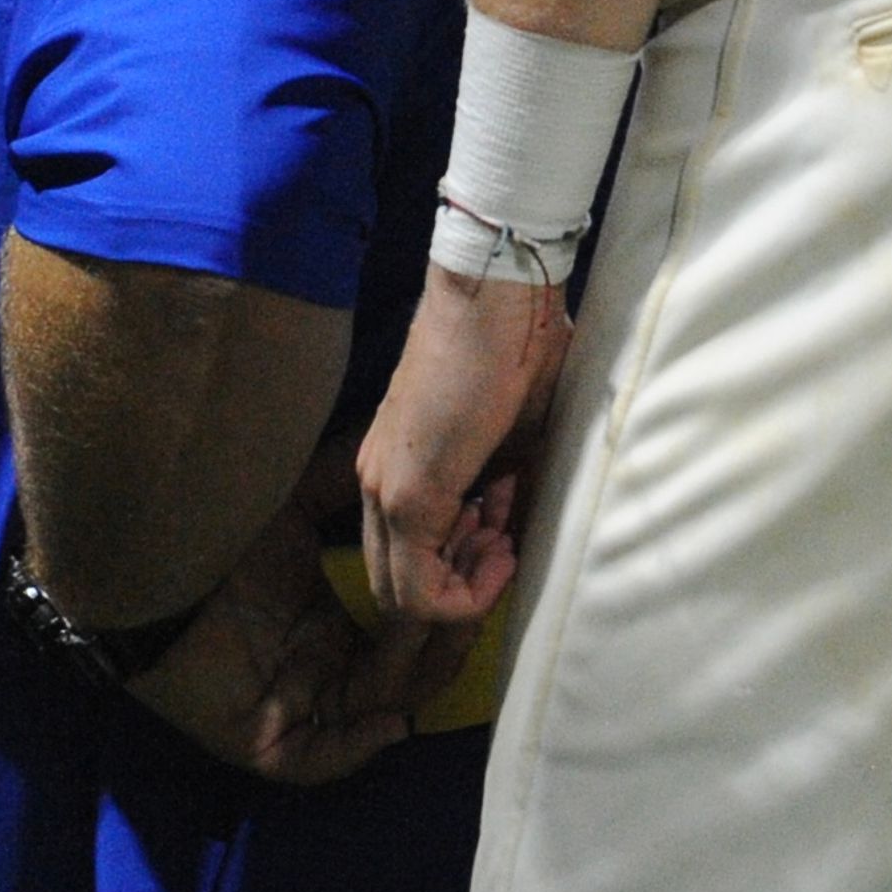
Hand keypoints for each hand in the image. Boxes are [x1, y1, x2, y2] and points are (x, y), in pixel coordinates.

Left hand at [127, 450, 478, 785]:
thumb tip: (408, 446)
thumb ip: (349, 478)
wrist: (143, 568)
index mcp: (337, 621)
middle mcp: (324, 669)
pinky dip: (359, 745)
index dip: (449, 605)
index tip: (486, 566)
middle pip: (408, 675)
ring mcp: (297, 711)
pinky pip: (324, 759)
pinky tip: (389, 718)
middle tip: (477, 602)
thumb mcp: (295, 503)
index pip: (412, 632)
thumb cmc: (213, 533)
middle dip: (447, 643)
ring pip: (379, 714)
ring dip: (417, 683)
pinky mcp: (265, 745)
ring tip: (442, 641)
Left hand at [359, 263, 573, 625]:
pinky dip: (465, 589)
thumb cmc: (514, 353)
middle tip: (508, 546)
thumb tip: (506, 538)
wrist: (498, 299)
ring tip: (508, 535)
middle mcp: (376, 484)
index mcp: (395, 468)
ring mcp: (384, 490)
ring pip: (402, 592)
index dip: (463, 573)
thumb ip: (502, 495)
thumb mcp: (513, 442)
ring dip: (465, 585)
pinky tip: (505, 545)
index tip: (508, 537)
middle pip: (397, 586)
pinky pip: (417, 585)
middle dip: (461, 587)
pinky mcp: (407, 495)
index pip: (408, 560)